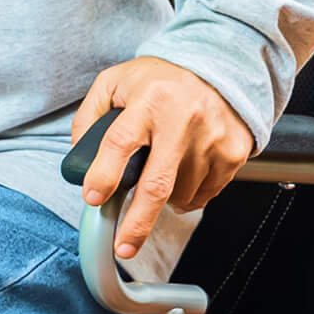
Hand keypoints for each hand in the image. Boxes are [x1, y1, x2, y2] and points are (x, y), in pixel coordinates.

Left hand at [69, 57, 254, 260]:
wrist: (219, 67)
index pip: (120, 143)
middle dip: (137, 223)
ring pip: (182, 193)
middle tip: (123, 247)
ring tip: (159, 175)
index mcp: (150, 99)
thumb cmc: (160, 79)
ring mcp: (213, 137)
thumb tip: (79, 159)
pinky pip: (206, 193)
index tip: (92, 198)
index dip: (103, 175)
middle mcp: (184, 118)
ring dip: (165, 200)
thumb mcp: (115, 83)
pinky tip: (183, 176)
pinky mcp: (234, 151)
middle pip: (157, 184)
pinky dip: (189, 196)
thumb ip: (90, 117)